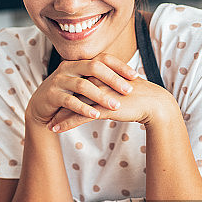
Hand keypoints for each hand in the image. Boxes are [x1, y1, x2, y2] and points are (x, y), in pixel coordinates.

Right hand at [25, 53, 137, 129]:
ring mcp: (59, 80)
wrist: (40, 107)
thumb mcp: (82, 84)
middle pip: (93, 67)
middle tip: (128, 90)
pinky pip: (70, 101)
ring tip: (115, 106)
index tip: (135, 76)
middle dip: (113, 79)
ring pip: (82, 85)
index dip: (119, 66)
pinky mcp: (51, 95)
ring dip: (100, 96)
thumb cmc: (67, 95)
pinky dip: (84, 108)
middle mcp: (68, 68)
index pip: (102, 58)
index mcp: (78, 62)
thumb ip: (99, 79)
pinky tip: (96, 115)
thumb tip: (128, 79)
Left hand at [47, 76, 175, 131]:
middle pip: (71, 92)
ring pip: (72, 105)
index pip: (77, 82)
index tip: (55, 100)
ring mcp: (99, 93)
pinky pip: (79, 116)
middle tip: (47, 111)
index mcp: (101, 72)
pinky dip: (65, 123)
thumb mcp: (118, 88)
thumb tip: (97, 91)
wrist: (155, 104)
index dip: (65, 91)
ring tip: (48, 124)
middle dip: (58, 103)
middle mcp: (98, 81)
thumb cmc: (138, 96)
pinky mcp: (103, 107)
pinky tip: (56, 130)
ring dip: (58, 116)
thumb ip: (106, 86)